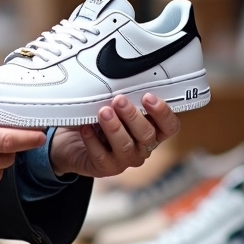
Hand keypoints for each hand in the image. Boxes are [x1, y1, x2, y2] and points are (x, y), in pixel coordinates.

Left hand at [47, 93, 181, 178]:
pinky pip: (101, 155)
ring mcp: (125, 160)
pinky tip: (85, 126)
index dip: (163, 113)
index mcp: (152, 130)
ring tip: (103, 112)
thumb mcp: (115, 105)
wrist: (73, 140)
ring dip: (114, 128)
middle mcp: (142, 147)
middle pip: (147, 135)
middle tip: (119, 100)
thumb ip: (125, 96)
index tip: (148, 97)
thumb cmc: (100, 118)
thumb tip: (123, 76)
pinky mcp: (105, 168)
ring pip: (125, 146)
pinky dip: (92, 139)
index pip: (170, 126)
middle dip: (133, 116)